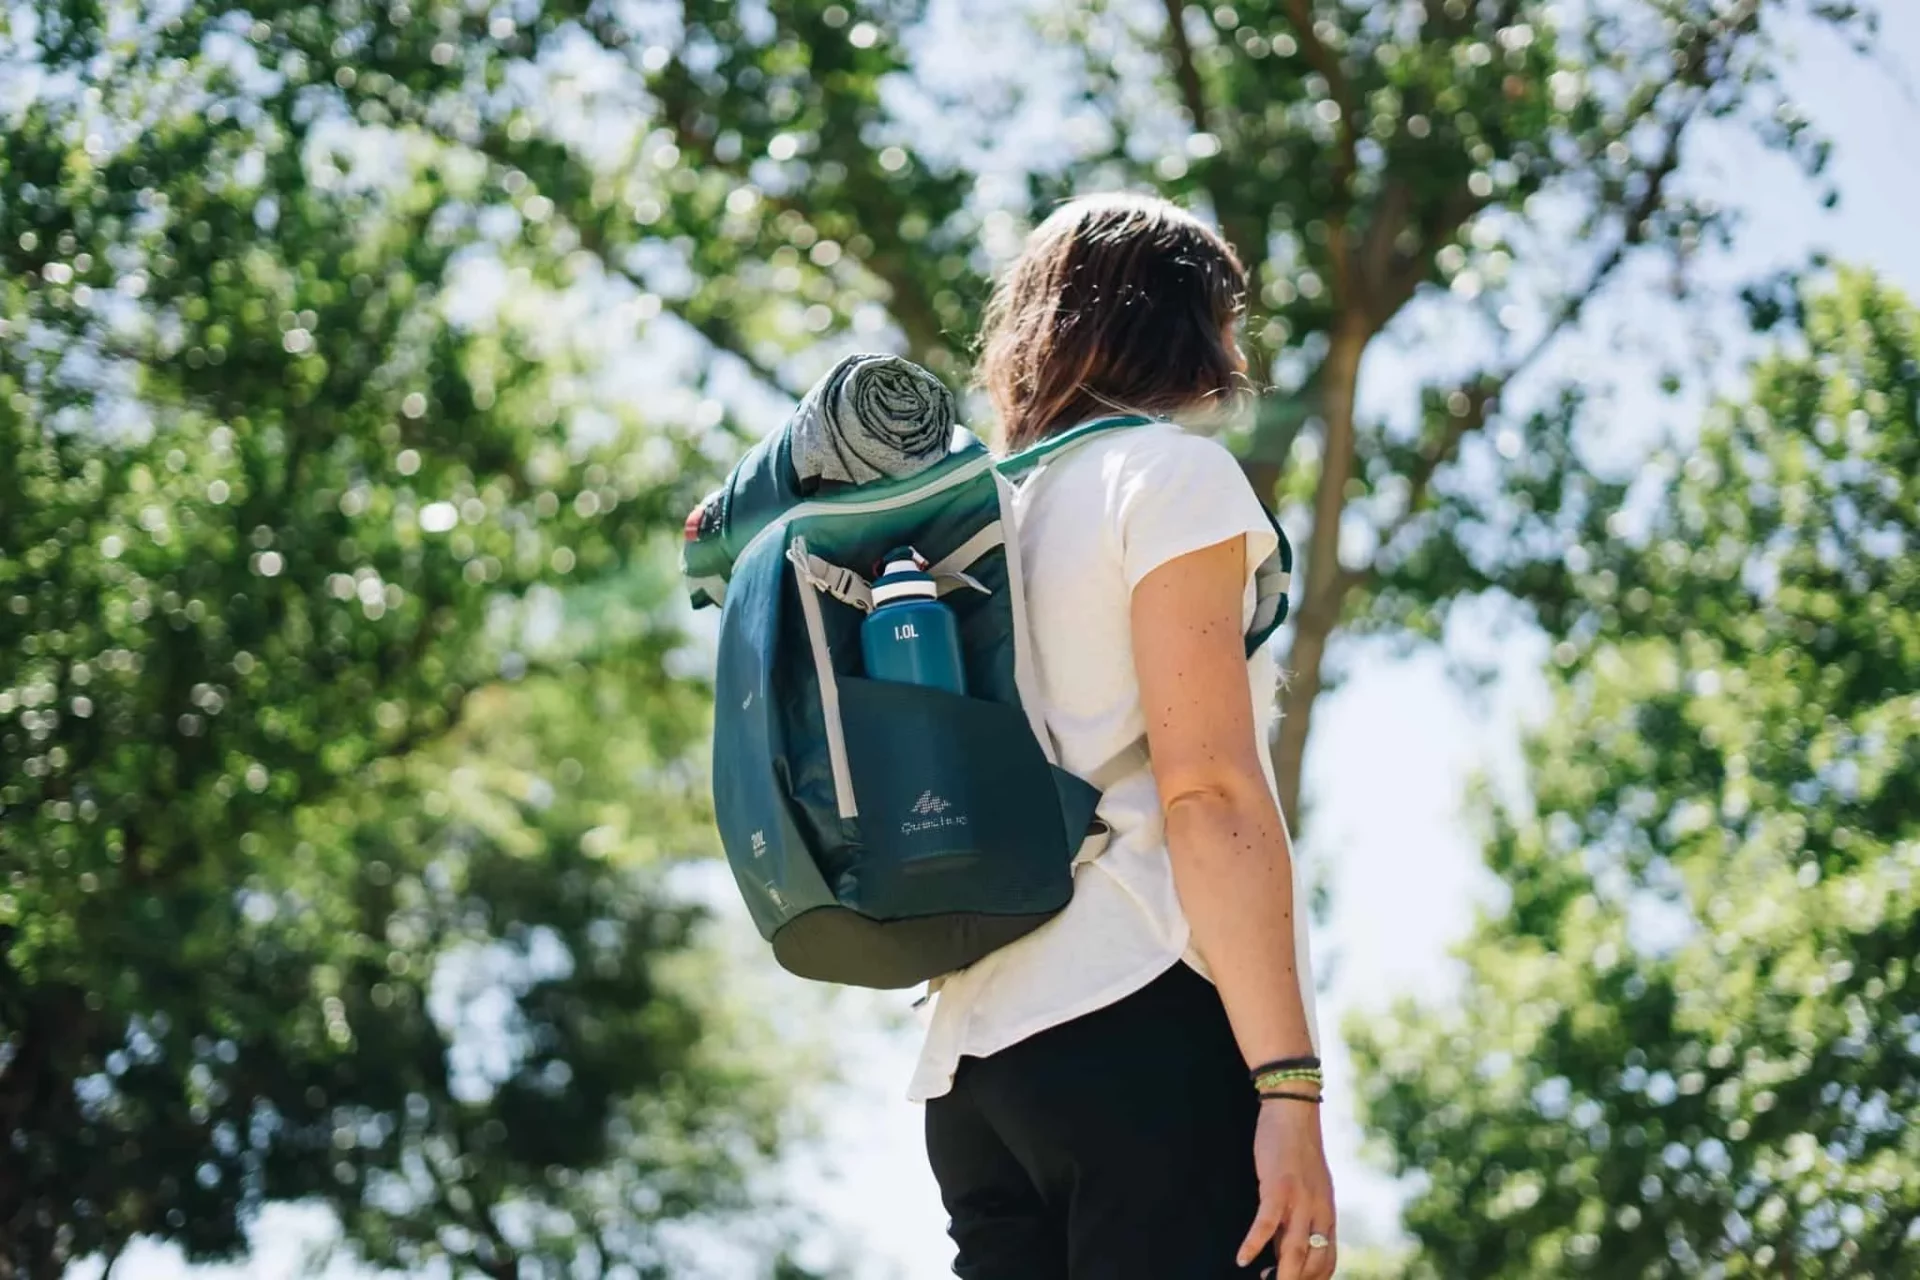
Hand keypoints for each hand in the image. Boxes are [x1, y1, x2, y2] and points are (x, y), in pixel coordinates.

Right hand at [1236, 1097, 1335, 1279]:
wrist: (1294, 1112)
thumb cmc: (1297, 1151)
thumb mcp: (1308, 1189)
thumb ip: (1300, 1218)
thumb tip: (1285, 1248)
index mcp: (1327, 1214)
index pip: (1327, 1261)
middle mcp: (1319, 1211)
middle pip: (1313, 1262)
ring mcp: (1300, 1200)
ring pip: (1294, 1249)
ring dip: (1282, 1276)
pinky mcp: (1278, 1186)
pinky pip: (1266, 1223)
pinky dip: (1253, 1244)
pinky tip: (1241, 1259)